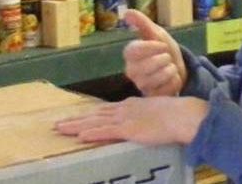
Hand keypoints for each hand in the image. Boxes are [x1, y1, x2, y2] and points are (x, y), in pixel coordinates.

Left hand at [54, 96, 208, 145]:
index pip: (105, 110)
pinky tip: (80, 136)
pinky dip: (92, 133)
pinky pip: (106, 132)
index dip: (89, 115)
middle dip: (76, 119)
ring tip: (60, 129)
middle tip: (58, 124)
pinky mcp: (128, 129)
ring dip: (77, 125)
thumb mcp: (158, 111)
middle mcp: (124, 109)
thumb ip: (148, 116)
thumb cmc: (176, 114)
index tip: (77, 117)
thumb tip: (146, 121)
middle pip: (95, 115)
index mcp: (131, 105)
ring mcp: (125, 118)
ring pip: (95, 122)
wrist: (183, 115)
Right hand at [123, 9, 186, 96]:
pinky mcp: (153, 96)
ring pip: (160, 76)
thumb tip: (127, 12)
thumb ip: (142, 23)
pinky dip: (174, 81)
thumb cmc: (164, 49)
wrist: (178, 66)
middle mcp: (131, 71)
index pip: (135, 50)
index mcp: (130, 54)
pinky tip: (171, 79)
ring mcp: (141, 85)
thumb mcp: (156, 32)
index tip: (162, 45)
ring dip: (171, 69)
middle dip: (165, 58)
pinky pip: (168, 87)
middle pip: (149, 64)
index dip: (153, 46)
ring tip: (169, 67)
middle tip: (166, 57)